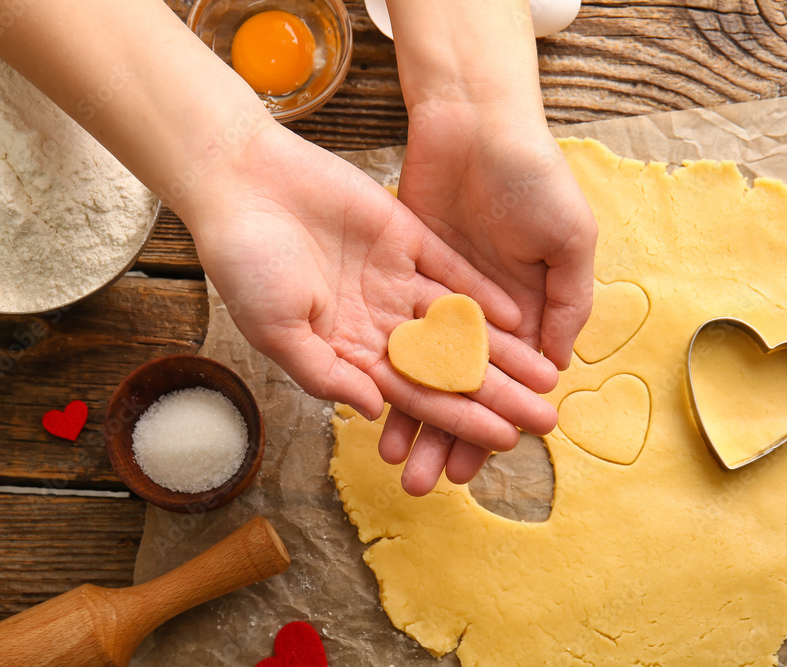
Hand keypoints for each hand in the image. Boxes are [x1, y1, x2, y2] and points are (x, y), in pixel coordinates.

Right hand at [182, 123, 558, 489]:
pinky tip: (519, 317)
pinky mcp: (404, 235)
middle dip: (496, 394)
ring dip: (502, 349)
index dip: (460, 419)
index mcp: (347, 349)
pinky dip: (482, 293)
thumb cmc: (244, 262)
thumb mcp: (276, 330)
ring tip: (546, 374)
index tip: (504, 440)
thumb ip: (325, 374)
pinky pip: (451, 270)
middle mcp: (377, 319)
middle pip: (448, 365)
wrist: (240, 180)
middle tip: (544, 418)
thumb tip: (375, 413)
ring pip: (458, 322)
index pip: (415, 394)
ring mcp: (393, 278)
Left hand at [376, 101, 596, 489]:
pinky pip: (393, 330)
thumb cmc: (536, 178)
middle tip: (428, 481)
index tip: (487, 460)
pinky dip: (384, 367)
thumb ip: (568, 304)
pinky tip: (372, 401)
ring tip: (393, 457)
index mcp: (525, 307)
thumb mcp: (570, 241)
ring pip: (421, 368)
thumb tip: (556, 369)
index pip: (506, 380)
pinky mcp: (401, 271)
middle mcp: (480, 310)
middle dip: (446, 433)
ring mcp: (436, 293)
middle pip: (459, 385)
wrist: (476, 121)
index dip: (497, 418)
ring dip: (411, 413)